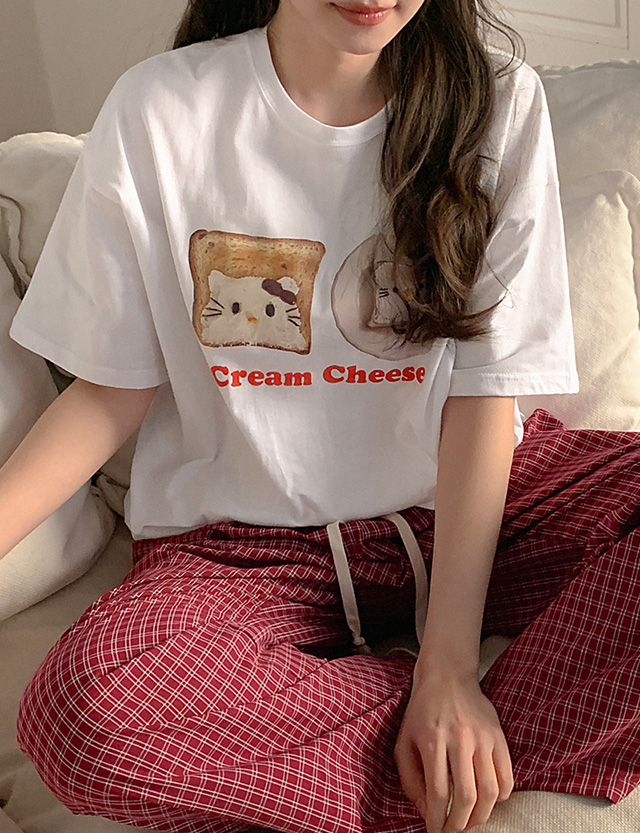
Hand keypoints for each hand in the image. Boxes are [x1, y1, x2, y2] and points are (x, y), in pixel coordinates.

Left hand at [393, 668, 513, 831]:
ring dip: (481, 815)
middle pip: (467, 796)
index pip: (439, 792)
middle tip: (453, 831)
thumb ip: (410, 780)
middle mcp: (459, 738)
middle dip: (460, 824)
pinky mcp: (498, 736)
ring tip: (470, 820)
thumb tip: (426, 811)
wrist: (447, 677)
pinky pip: (507, 777)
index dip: (437, 820)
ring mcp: (482, 737)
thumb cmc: (422, 713)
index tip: (435, 831)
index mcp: (432, 739)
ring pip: (490, 791)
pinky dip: (500, 797)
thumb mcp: (404, 742)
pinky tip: (487, 800)